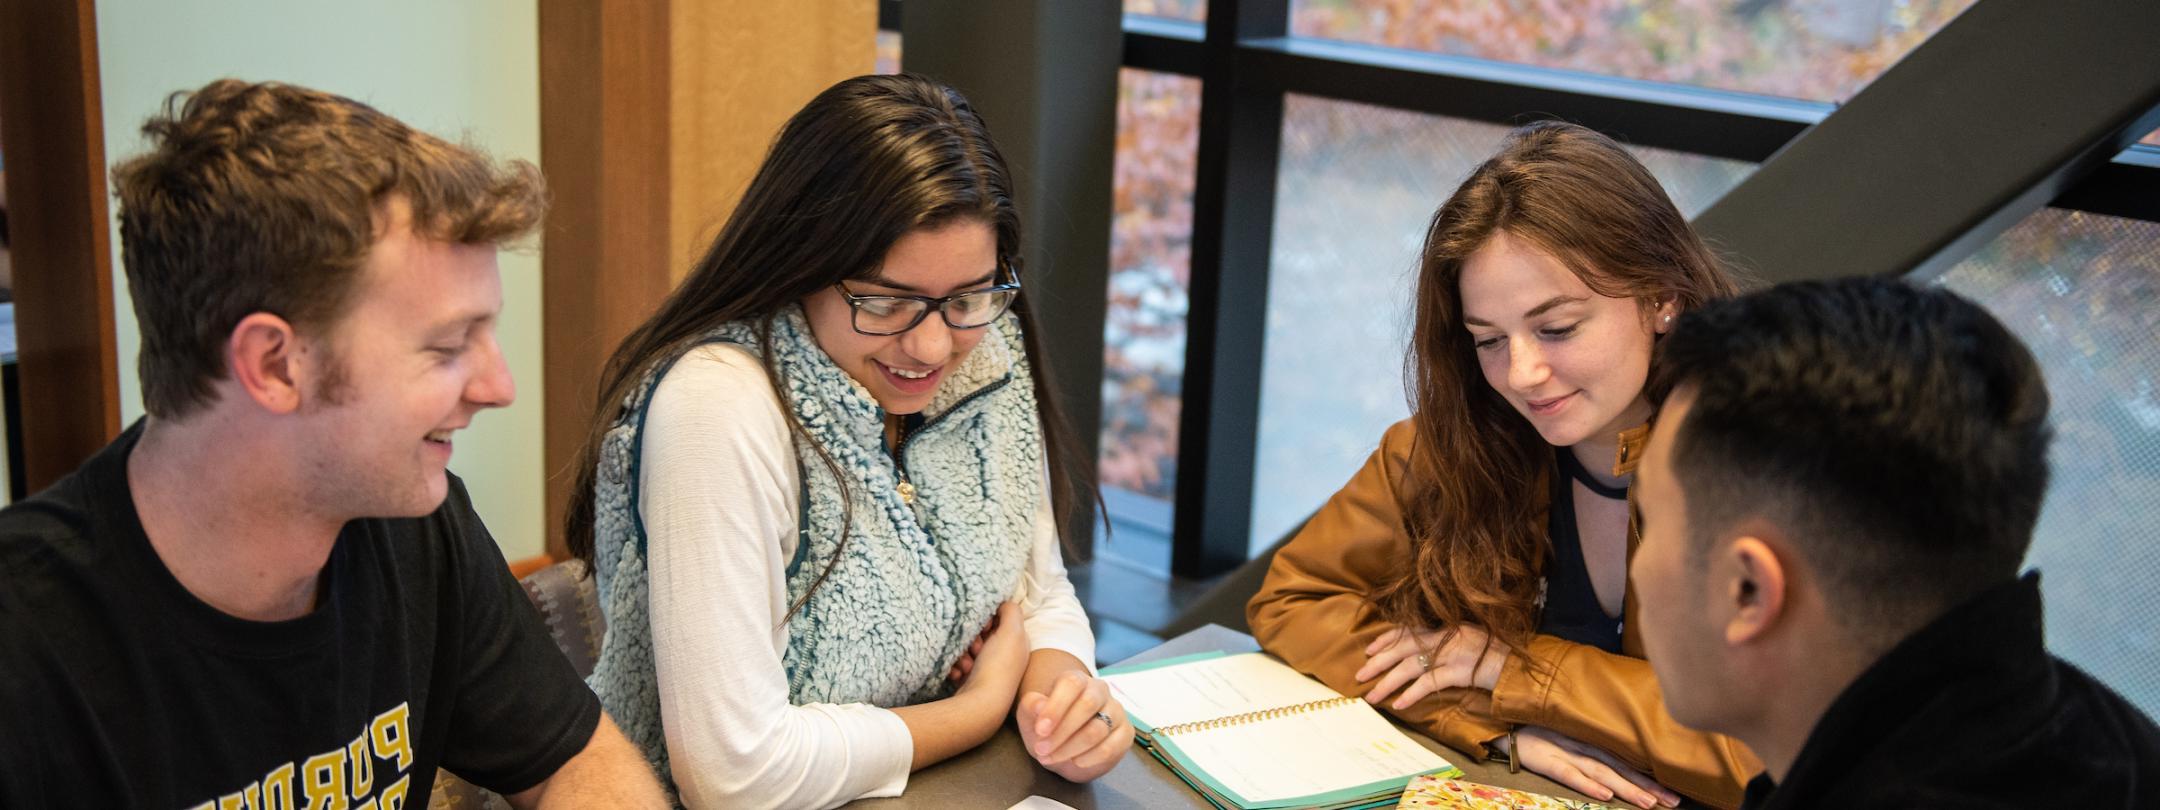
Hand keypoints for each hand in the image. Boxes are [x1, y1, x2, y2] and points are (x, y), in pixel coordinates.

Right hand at [954, 602, 1028, 699]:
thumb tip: (1003, 602)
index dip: (989, 620)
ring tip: (966, 664)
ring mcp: (988, 670)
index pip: (1000, 621)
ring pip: (967, 650)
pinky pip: (958, 666)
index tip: (984, 627)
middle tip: (974, 648)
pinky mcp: (972, 682)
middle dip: (972, 638)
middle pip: (981, 635)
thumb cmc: (999, 667)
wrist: (981, 706)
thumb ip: (1011, 611)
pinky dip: (955, 667)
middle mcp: (1005, 657)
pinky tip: (958, 674)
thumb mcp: (1012, 632)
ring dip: (962, 653)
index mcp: (1017, 643)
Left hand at [1017, 668, 1134, 781]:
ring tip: (1051, 758)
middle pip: (1087, 704)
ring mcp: (1116, 711)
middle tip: (1041, 749)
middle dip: (1062, 731)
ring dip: (1071, 748)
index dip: (1056, 706)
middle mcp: (1100, 691)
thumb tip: (1040, 705)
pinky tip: (1075, 762)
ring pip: (1098, 729)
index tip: (1040, 730)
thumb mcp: (1031, 717)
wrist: (1066, 748)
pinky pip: (1110, 747)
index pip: (1072, 684)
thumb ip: (1031, 706)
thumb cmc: (1048, 727)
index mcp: (1077, 680)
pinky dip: (1090, 758)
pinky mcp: (1125, 733)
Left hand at [1356, 624, 1511, 709]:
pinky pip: (1429, 683)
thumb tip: (1423, 654)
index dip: (1386, 639)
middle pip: (1403, 648)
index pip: (1409, 630)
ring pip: (1411, 667)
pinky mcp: (1459, 671)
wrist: (1520, 665)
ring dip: (1388, 682)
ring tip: (1372, 695)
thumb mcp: (1468, 639)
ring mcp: (1452, 653)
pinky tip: (1398, 704)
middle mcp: (1446, 636)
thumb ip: (1446, 642)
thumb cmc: (1495, 655)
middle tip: (1359, 674)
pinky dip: (1412, 694)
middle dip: (1379, 662)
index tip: (1369, 649)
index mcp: (1446, 626)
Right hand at [1495, 725, 1681, 809]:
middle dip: (1647, 786)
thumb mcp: (1565, 730)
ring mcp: (1563, 750)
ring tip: (1649, 803)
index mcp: (1589, 738)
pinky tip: (1605, 795)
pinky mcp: (1543, 758)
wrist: (1500, 714)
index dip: (1649, 776)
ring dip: (1626, 788)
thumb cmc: (1534, 725)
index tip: (1674, 791)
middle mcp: (1581, 743)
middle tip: (1673, 802)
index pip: (1625, 759)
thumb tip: (1613, 764)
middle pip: (1620, 767)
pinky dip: (1587, 783)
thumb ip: (1588, 742)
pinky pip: (1568, 773)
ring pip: (1601, 771)